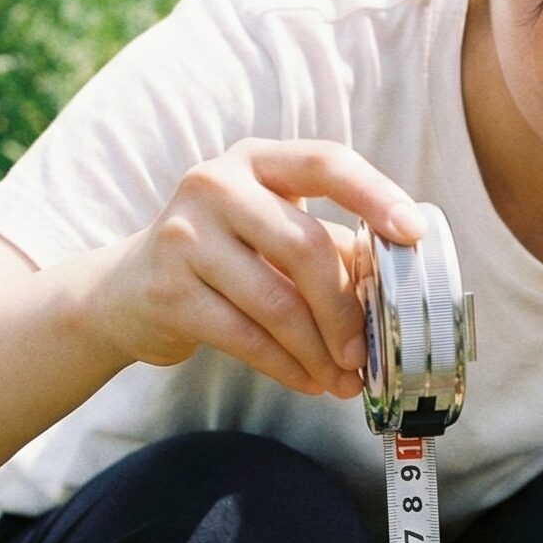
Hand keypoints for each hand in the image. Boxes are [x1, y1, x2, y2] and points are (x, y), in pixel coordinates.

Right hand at [96, 137, 425, 397]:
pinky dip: (286, 366)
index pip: (326, 162)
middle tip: (365, 355)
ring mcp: (184, 234)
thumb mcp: (274, 236)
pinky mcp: (167, 289)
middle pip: (305, 247)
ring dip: (319, 351)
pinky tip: (307, 380)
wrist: (128, 292)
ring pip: (277, 302)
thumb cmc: (225, 261)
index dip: (375, 195)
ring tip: (342, 379)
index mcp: (257, 161)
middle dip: (345, 311)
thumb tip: (393, 294)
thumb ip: (331, 249)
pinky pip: (246, 337)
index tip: (414, 233)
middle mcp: (215, 185)